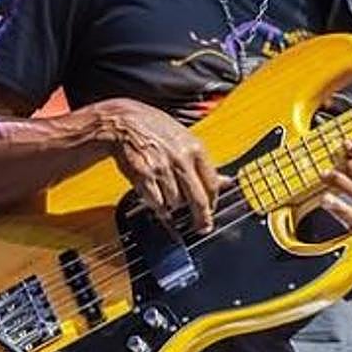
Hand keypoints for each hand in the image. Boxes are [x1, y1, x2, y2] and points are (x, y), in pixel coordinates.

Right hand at [92, 98, 222, 232]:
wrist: (125, 123)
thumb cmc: (156, 130)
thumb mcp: (186, 141)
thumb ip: (203, 164)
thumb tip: (226, 181)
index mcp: (196, 149)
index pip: (212, 184)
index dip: (213, 202)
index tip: (212, 211)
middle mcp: (181, 159)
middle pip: (198, 199)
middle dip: (201, 218)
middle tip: (202, 228)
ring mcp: (162, 169)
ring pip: (176, 203)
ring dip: (173, 205)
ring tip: (167, 193)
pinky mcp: (144, 177)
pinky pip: (157, 203)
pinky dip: (158, 207)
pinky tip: (158, 199)